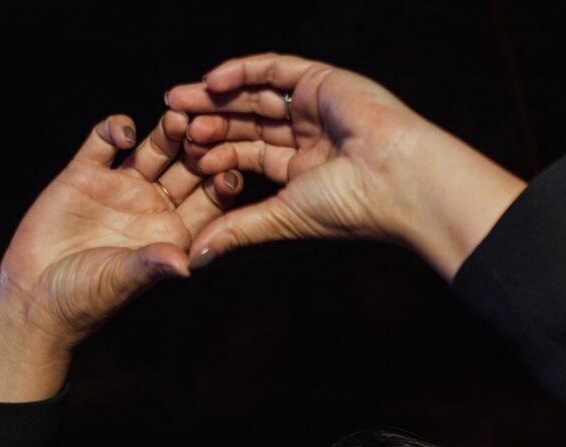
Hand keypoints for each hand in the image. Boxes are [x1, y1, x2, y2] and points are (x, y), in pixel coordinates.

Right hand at [0, 111, 242, 402]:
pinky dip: (115, 129)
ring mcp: (120, 187)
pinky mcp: (85, 174)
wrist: (33, 294)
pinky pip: (104, 141)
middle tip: (209, 129)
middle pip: (186, 168)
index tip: (230, 169)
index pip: (208, 202)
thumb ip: (152, 265)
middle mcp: (152, 206)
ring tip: (176, 119)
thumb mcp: (120, 280)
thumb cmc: (83, 298)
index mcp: (172, 232)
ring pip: (153, 149)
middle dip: (199, 149)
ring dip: (166, 132)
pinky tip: (123, 132)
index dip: (220, 184)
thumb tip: (185, 265)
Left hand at [166, 54, 526, 278]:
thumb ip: (236, 230)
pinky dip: (242, 71)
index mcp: (299, 170)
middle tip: (168, 120)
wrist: (396, 180)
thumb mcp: (280, 218)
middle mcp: (305, 136)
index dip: (212, 153)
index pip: (244, 155)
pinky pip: (273, 70)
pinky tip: (213, 79)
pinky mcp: (321, 80)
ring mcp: (313, 107)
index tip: (180, 156)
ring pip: (252, 96)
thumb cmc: (349, 207)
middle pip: (243, 123)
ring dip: (215, 96)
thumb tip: (194, 258)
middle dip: (206, 120)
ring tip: (178, 99)